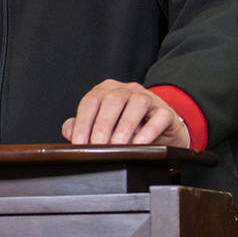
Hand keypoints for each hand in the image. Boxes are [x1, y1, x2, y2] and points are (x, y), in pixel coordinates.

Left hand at [61, 80, 188, 146]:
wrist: (160, 134)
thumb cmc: (125, 130)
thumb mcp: (100, 128)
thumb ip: (81, 127)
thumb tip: (70, 132)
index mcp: (106, 91)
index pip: (91, 101)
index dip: (83, 122)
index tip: (79, 143)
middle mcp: (126, 90)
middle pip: (112, 100)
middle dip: (102, 125)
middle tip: (98, 146)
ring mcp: (148, 98)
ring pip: (136, 104)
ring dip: (124, 126)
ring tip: (118, 146)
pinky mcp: (166, 111)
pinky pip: (159, 116)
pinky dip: (148, 131)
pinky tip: (139, 144)